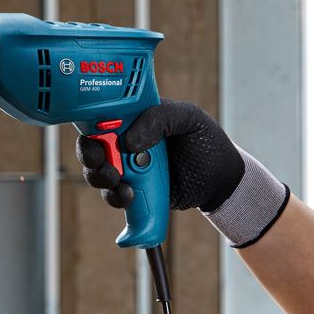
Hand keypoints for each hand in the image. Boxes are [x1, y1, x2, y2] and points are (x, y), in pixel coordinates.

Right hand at [76, 100, 288, 246]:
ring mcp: (127, 168)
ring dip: (101, 178)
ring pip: (97, 173)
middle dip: (90, 156)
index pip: (102, 117)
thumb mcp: (190, 119)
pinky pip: (113, 195)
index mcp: (135, 118)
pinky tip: (130, 196)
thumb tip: (128, 142)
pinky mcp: (132, 190)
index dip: (92, 126)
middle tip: (102, 163)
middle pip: (91, 147)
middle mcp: (125, 142)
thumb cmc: (207, 143)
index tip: (97, 135)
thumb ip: (160, 118)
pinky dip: (115, 197)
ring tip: (120, 182)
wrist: (222, 182)